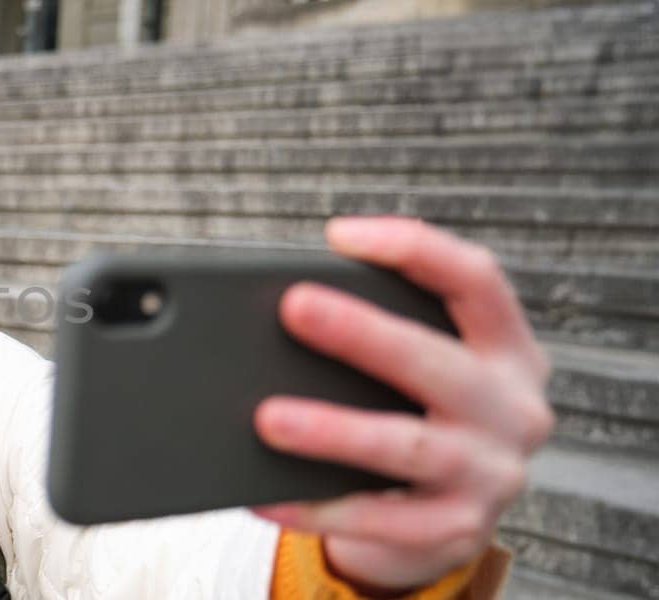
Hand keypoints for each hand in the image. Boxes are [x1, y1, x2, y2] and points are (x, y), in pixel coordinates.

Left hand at [249, 216, 553, 592]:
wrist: (446, 524)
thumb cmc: (416, 418)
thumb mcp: (422, 373)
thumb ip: (380, 338)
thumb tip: (280, 310)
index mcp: (507, 349)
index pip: (476, 280)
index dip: (413, 249)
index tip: (339, 234)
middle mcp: (512, 408)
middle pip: (436, 362)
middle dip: (362, 332)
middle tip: (293, 307)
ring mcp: (491, 473)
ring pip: (406, 446)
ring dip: (332, 430)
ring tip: (266, 417)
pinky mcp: (457, 530)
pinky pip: (378, 520)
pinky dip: (316, 508)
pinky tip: (264, 496)